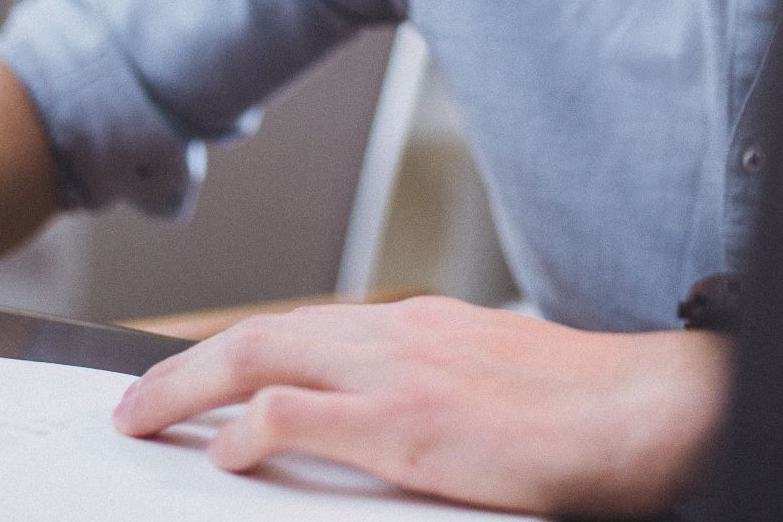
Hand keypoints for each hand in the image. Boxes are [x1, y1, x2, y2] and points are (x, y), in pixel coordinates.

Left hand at [111, 296, 731, 515]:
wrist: (644, 410)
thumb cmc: (582, 409)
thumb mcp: (488, 382)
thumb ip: (428, 391)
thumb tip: (382, 421)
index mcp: (417, 328)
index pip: (304, 328)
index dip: (239, 353)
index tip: (197, 378)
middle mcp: (398, 334)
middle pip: (266, 333)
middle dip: (191, 367)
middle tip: (137, 403)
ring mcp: (400, 375)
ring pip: (266, 357)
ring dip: (194, 386)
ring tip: (146, 419)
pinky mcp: (409, 425)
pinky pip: (303, 415)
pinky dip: (253, 429)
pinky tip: (224, 454)